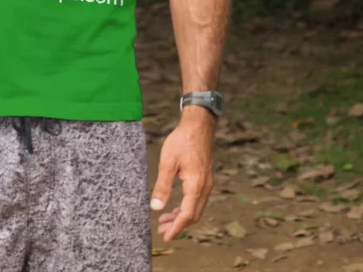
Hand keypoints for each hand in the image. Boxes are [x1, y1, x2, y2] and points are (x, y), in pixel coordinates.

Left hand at [150, 107, 215, 240]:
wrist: (198, 126)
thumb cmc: (182, 141)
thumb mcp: (167, 162)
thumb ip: (162, 186)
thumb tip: (155, 207)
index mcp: (196, 185)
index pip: (187, 214)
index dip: (176, 227)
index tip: (165, 236)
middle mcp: (205, 187)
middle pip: (193, 215)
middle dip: (178, 225)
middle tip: (161, 230)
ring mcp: (207, 183)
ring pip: (195, 208)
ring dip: (181, 216)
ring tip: (164, 220)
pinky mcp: (204, 178)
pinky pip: (196, 200)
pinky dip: (185, 206)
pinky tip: (174, 206)